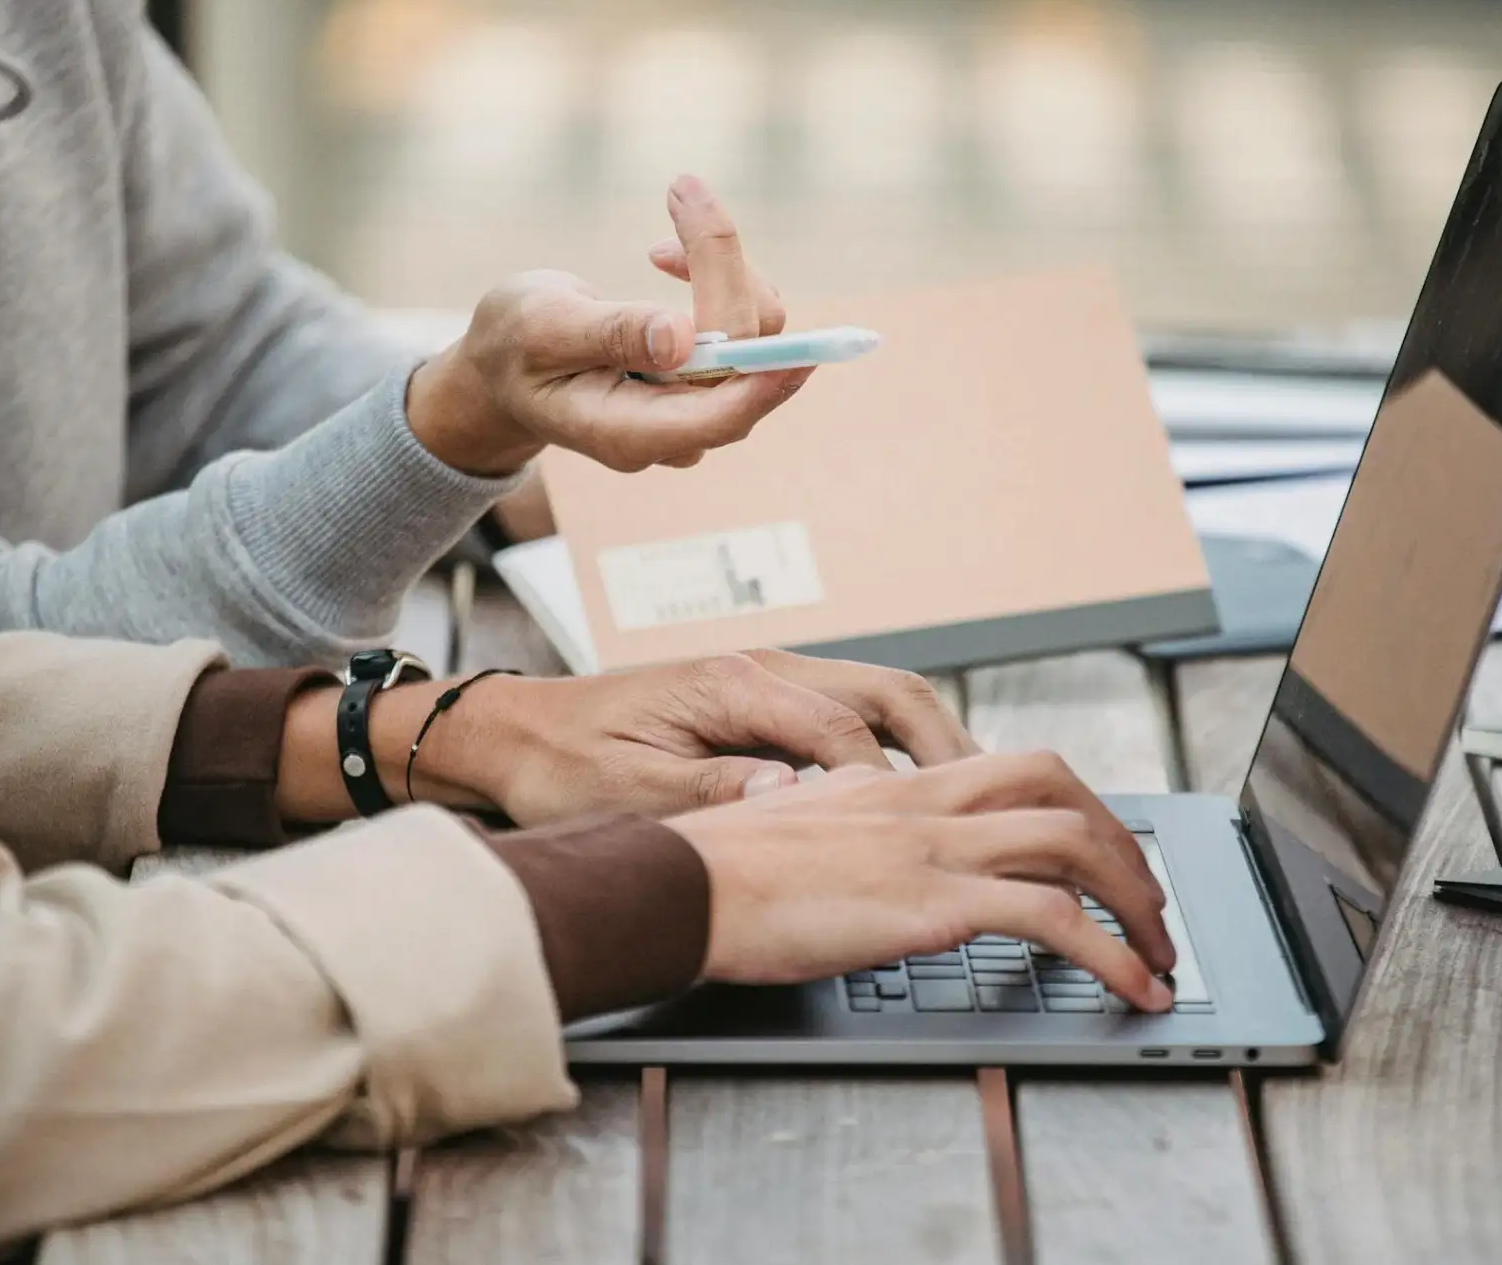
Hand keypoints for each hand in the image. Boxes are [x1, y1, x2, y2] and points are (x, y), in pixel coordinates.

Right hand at [405, 174, 802, 476]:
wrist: (504, 366)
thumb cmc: (513, 347)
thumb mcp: (541, 329)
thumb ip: (608, 334)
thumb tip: (680, 339)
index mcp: (629, 432)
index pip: (719, 415)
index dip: (764, 382)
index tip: (803, 350)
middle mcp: (675, 429)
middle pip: (742, 358)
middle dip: (722, 266)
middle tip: (682, 187)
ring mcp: (695, 406)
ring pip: (754, 335)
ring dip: (719, 263)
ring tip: (669, 211)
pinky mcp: (707, 377)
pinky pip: (743, 325)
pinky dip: (717, 273)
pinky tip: (668, 255)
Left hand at [408, 651, 979, 824]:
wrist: (509, 735)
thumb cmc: (559, 765)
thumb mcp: (629, 793)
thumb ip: (716, 793)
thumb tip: (793, 802)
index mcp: (733, 684)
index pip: (845, 730)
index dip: (890, 786)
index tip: (923, 832)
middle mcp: (762, 669)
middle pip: (890, 693)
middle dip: (948, 747)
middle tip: (992, 808)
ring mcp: (766, 680)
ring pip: (880, 698)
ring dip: (932, 744)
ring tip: (975, 802)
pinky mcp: (760, 702)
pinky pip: (852, 715)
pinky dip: (896, 749)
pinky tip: (913, 796)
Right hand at [667, 756, 1178, 1011]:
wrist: (677, 886)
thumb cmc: (713, 871)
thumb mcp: (792, 829)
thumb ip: (840, 828)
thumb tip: (855, 849)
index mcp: (893, 788)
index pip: (1012, 769)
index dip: (1073, 807)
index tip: (1097, 853)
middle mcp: (924, 804)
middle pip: (1062, 790)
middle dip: (1122, 845)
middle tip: (1147, 903)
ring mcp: (933, 849)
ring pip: (1076, 844)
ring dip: (1137, 902)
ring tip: (1159, 957)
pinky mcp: (932, 904)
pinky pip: (1053, 919)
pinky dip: (1111, 955)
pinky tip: (1131, 989)